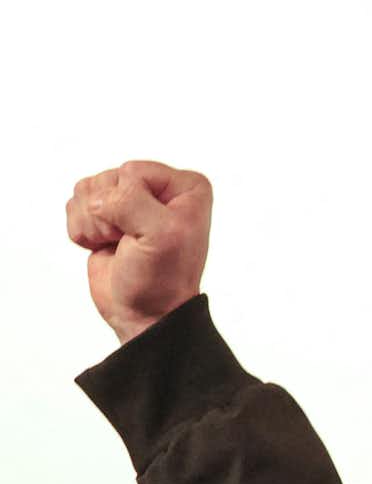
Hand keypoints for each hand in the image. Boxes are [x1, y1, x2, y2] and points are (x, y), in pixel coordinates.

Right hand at [66, 160, 214, 343]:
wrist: (144, 312)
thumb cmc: (161, 278)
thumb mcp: (160, 235)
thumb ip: (130, 202)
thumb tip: (96, 199)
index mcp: (185, 186)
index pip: (132, 171)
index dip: (128, 203)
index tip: (146, 232)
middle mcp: (159, 188)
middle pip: (106, 179)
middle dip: (108, 215)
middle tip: (130, 241)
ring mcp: (130, 201)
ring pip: (87, 190)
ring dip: (93, 224)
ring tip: (118, 244)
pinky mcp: (104, 215)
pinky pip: (74, 205)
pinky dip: (82, 230)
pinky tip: (104, 246)